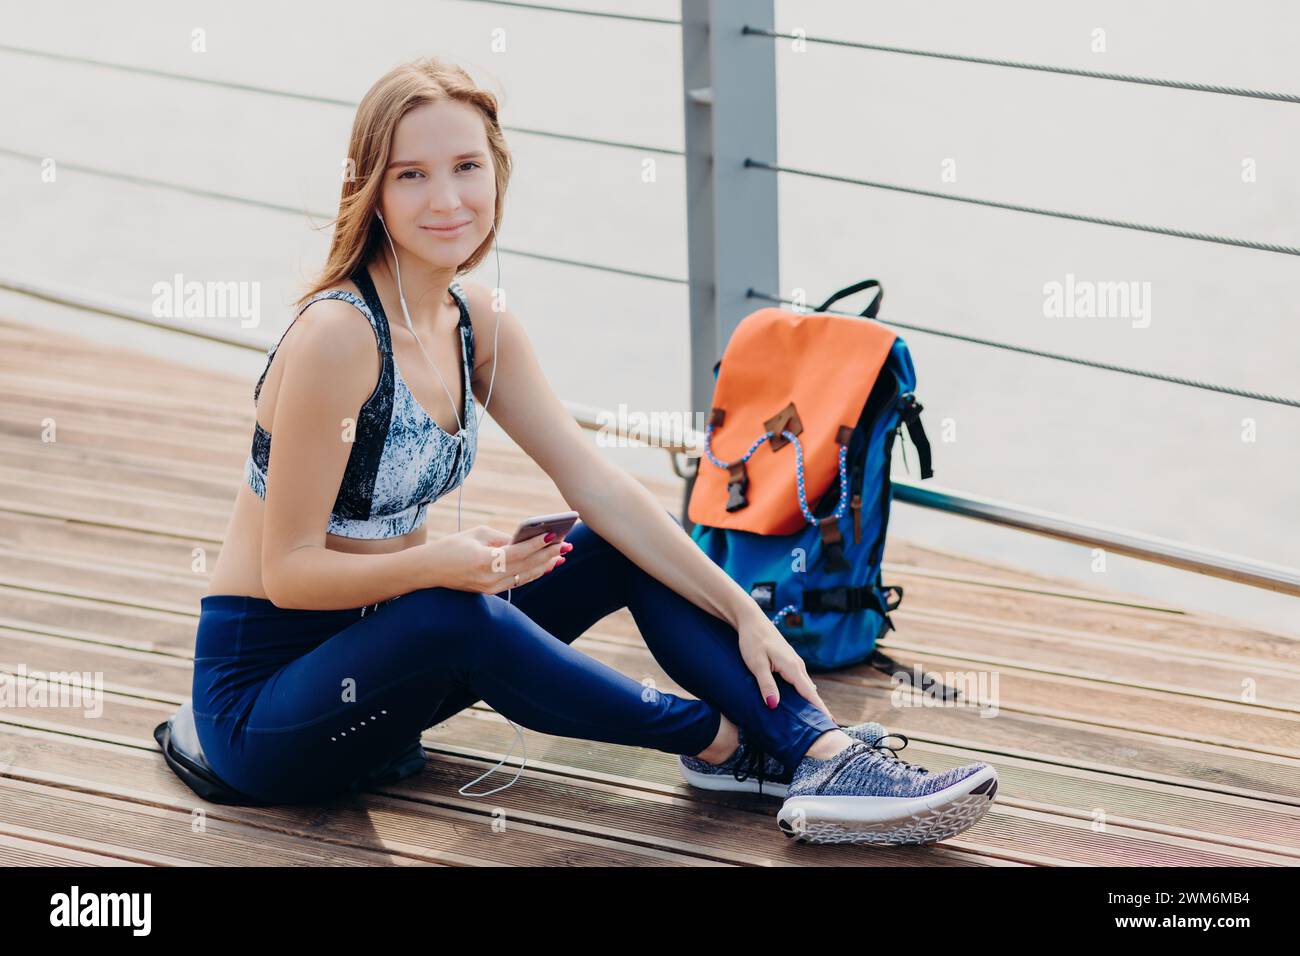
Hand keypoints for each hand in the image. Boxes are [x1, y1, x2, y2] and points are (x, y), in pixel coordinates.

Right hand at [421, 525, 567, 593]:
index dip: (538, 543)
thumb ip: (504, 538)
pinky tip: (546, 565)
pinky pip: (518, 581)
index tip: (554, 534)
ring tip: (561, 554)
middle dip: (548, 554)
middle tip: (566, 544)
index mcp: (484, 562)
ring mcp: (491, 588)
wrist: (429, 570)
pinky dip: (533, 572)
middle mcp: (490, 578)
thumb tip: (528, 540)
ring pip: (525, 576)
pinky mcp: (491, 591)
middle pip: (526, 566)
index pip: (518, 552)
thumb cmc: (452, 546)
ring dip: (545, 565)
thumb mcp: (478, 535)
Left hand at [734, 606, 833, 719]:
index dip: (819, 709)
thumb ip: (766, 684)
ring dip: (809, 700)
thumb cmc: (752, 640)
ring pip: (804, 685)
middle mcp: (797, 665)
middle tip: (823, 727)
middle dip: (816, 708)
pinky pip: (799, 680)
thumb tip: (774, 705)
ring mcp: (794, 662)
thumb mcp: (756, 664)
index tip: (830, 722)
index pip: (809, 693)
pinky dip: (802, 691)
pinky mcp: (788, 660)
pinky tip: (798, 700)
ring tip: (812, 719)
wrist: (750, 619)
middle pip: (810, 692)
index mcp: (792, 667)